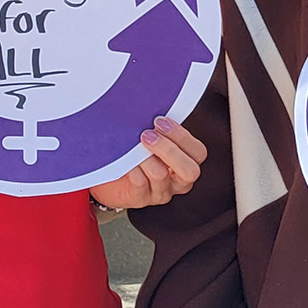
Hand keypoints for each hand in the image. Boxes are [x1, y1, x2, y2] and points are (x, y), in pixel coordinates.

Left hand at [89, 116, 206, 209]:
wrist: (110, 174)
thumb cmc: (134, 152)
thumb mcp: (152, 138)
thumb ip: (160, 129)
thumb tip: (154, 107)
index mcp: (186, 162)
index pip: (198, 152)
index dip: (181, 136)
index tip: (160, 122)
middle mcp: (178, 181)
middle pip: (190, 171)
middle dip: (168, 149)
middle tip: (147, 135)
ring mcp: (161, 192)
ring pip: (161, 175)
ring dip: (145, 157)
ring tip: (132, 146)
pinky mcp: (141, 199)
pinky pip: (140, 184)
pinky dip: (132, 169)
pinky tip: (125, 161)